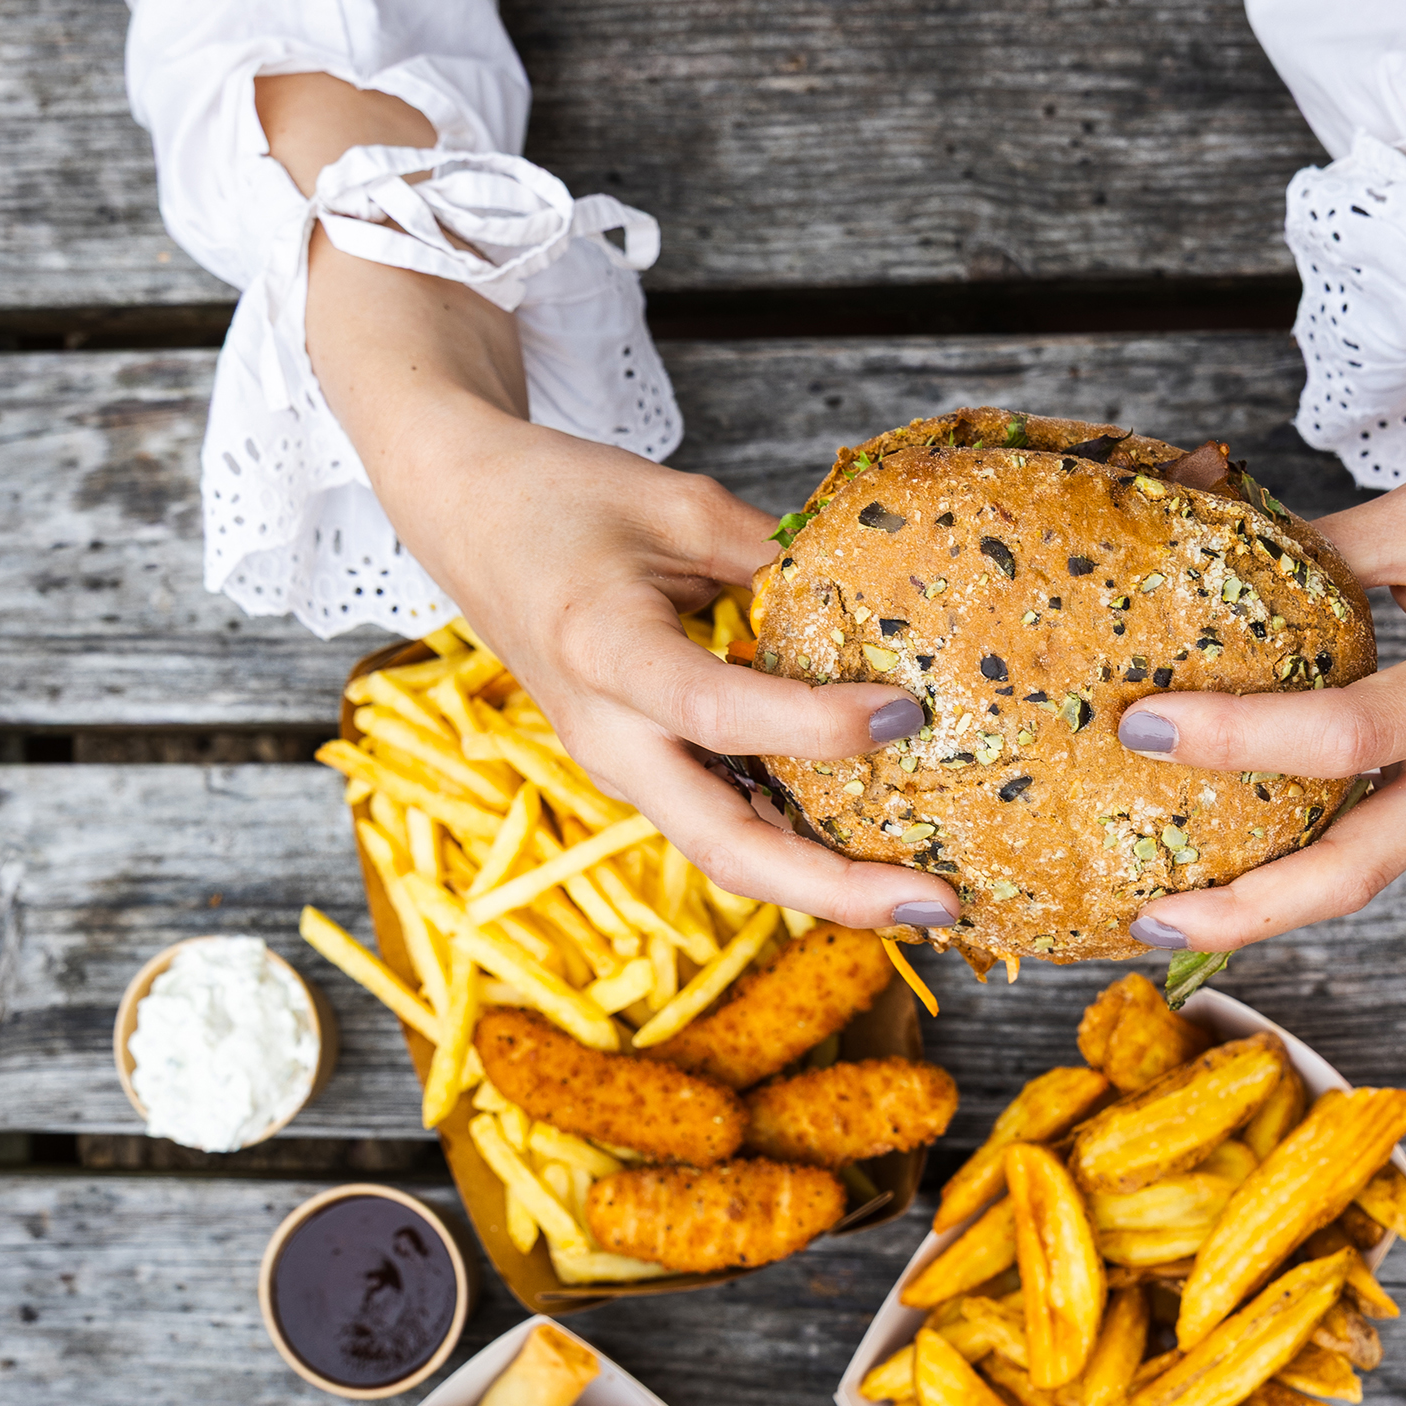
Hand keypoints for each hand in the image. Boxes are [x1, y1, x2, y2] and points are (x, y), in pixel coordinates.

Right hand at [344, 367, 957, 932]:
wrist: (468, 519)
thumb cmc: (565, 500)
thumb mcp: (679, 503)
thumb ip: (779, 559)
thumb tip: (889, 604)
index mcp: (604, 651)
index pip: (718, 713)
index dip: (817, 726)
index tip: (908, 713)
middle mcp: (607, 735)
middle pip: (725, 846)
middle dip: (835, 890)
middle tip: (938, 905)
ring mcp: (619, 768)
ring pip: (727, 854)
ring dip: (825, 887)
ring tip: (925, 897)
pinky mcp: (639, 774)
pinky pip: (723, 823)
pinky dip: (796, 846)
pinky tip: (871, 850)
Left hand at [1121, 184, 1405, 958]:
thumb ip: (1312, 551)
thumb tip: (1186, 554)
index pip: (1349, 737)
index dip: (1241, 739)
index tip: (1145, 725)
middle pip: (1359, 870)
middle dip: (1251, 910)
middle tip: (1149, 921)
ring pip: (1366, 872)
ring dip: (1269, 902)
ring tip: (1168, 912)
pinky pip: (1376, 837)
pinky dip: (1303, 858)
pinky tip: (1230, 856)